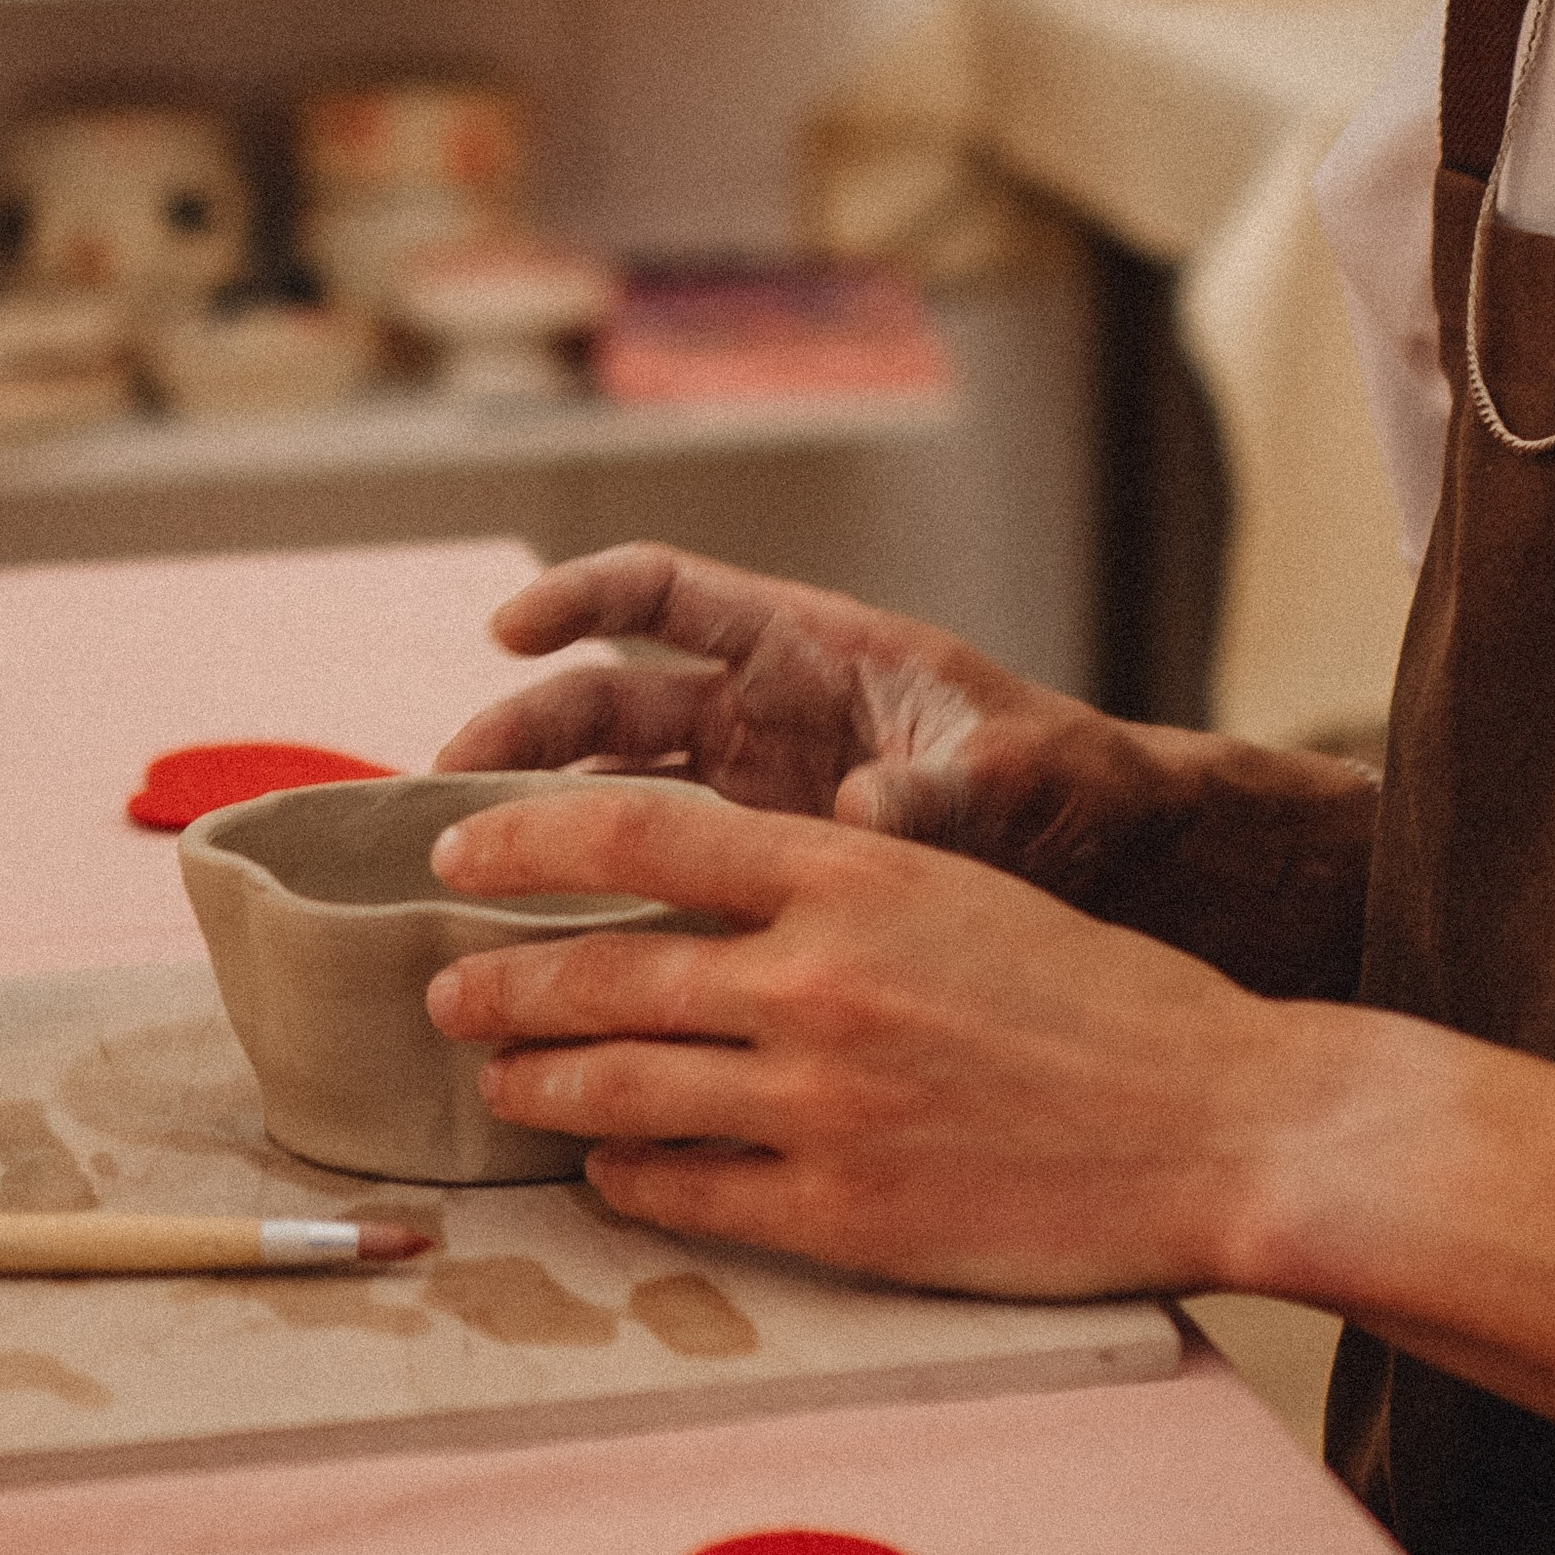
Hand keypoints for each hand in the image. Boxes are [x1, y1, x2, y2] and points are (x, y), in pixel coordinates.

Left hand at [422, 777, 1307, 1295]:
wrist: (1225, 1124)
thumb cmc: (1111, 1004)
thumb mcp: (972, 895)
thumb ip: (842, 891)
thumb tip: (712, 901)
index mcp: (859, 873)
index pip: (641, 831)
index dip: (526, 836)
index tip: (457, 845)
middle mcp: (821, 980)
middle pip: (602, 969)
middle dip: (499, 981)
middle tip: (448, 992)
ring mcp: (822, 1105)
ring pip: (617, 1085)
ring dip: (539, 1080)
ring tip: (502, 1079)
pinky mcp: (841, 1215)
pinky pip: (681, 1190)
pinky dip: (625, 1174)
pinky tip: (607, 1166)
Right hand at [436, 543, 1378, 993]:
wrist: (1106, 868)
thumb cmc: (1067, 787)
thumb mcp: (1013, 775)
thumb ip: (941, 791)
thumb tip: (870, 814)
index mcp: (809, 649)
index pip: (662, 594)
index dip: (577, 600)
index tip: (507, 634)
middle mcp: (760, 712)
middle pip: (604, 703)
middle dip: (519, 735)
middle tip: (449, 793)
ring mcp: (748, 796)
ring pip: (610, 794)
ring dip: (537, 826)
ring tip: (462, 884)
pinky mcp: (754, 878)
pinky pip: (653, 877)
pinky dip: (598, 905)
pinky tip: (549, 960)